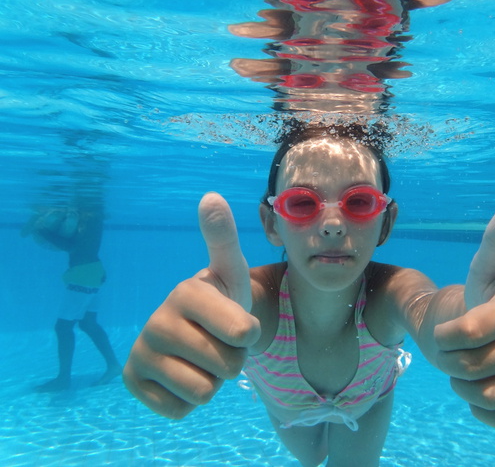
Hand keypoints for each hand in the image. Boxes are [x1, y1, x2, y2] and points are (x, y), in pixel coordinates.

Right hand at [122, 193, 260, 418]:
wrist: (197, 332)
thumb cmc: (223, 300)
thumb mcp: (230, 270)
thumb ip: (223, 237)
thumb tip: (211, 196)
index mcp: (186, 292)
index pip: (244, 334)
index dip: (250, 335)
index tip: (235, 320)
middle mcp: (156, 321)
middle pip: (227, 368)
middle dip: (232, 361)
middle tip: (219, 342)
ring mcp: (140, 353)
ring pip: (204, 393)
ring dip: (212, 381)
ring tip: (202, 357)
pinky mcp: (132, 382)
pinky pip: (181, 410)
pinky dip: (189, 400)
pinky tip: (182, 374)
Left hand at [434, 196, 494, 430]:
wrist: (484, 339)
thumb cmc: (479, 302)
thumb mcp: (483, 268)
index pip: (468, 331)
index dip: (447, 335)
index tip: (448, 329)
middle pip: (468, 367)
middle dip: (452, 360)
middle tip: (461, 347)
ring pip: (483, 396)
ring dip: (465, 385)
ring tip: (474, 365)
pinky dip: (482, 411)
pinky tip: (487, 388)